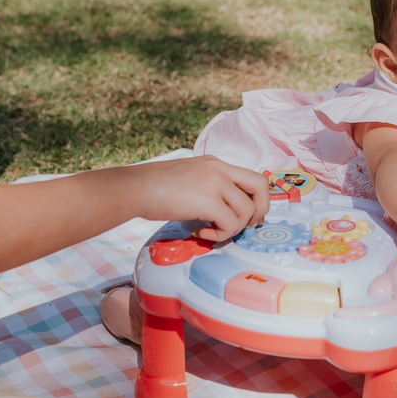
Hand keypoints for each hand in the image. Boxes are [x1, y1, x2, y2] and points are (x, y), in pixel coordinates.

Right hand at [135, 156, 270, 240]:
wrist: (135, 187)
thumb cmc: (154, 187)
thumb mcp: (188, 177)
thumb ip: (208, 187)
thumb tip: (220, 210)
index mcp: (216, 163)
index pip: (251, 177)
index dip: (256, 198)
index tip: (248, 215)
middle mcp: (220, 169)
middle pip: (261, 186)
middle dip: (260, 210)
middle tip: (247, 225)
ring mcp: (216, 183)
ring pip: (246, 210)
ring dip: (233, 228)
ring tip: (211, 231)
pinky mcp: (209, 201)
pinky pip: (230, 223)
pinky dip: (220, 234)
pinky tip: (202, 232)